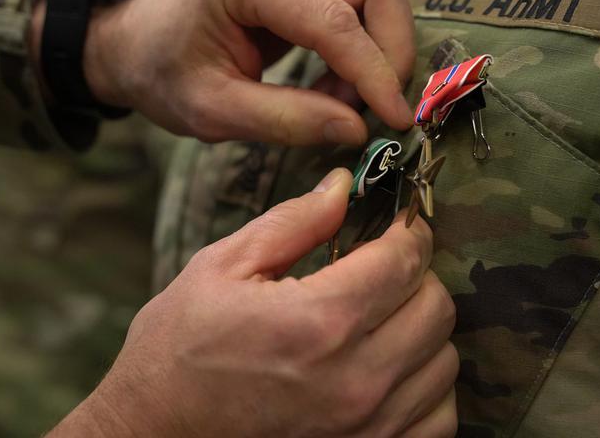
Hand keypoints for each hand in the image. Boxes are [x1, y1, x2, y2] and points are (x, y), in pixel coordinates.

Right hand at [50, 169, 457, 436]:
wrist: (154, 437)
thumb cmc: (176, 354)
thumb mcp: (219, 270)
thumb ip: (291, 224)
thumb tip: (341, 186)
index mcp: (318, 320)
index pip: (404, 260)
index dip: (410, 231)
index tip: (402, 223)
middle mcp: (356, 379)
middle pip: (436, 308)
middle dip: (416, 275)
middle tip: (383, 268)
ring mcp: (368, 427)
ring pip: (445, 362)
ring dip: (422, 330)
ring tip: (381, 318)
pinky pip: (439, 418)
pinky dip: (425, 387)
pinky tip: (389, 369)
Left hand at [82, 0, 415, 144]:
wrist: (135, 41)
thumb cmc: (163, 73)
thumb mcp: (214, 112)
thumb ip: (285, 121)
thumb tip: (357, 129)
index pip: (334, 19)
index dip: (373, 72)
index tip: (395, 119)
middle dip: (389, 49)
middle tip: (371, 107)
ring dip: (376, 46)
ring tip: (339, 98)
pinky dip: (360, 41)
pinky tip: (330, 80)